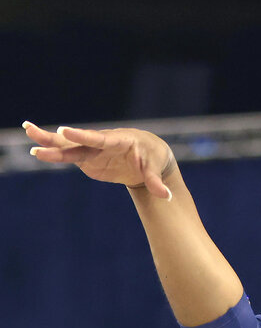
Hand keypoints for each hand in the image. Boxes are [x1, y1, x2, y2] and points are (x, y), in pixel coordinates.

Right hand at [23, 121, 174, 199]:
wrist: (148, 155)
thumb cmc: (153, 158)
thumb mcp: (155, 170)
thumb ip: (156, 182)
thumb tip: (166, 196)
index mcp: (120, 142)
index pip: (99, 138)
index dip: (82, 135)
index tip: (65, 131)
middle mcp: (103, 143)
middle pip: (78, 140)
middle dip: (58, 138)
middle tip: (34, 131)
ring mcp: (93, 150)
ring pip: (69, 146)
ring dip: (49, 142)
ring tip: (27, 132)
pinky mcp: (88, 158)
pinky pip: (69, 154)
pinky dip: (54, 151)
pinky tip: (36, 148)